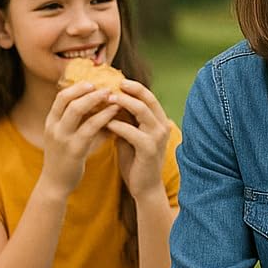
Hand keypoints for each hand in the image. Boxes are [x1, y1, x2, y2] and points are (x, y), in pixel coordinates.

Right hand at [41, 82, 120, 194]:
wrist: (56, 184)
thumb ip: (78, 123)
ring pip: (78, 111)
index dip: (77, 87)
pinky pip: (90, 129)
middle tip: (106, 85)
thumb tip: (100, 108)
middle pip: (68, 99)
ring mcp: (62, 138)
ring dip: (97, 100)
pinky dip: (103, 118)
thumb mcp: (66, 137)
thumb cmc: (65, 159)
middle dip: (87, 90)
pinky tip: (115, 114)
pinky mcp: (74, 149)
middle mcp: (54, 127)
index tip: (94, 82)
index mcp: (51, 122)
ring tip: (114, 96)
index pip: (61, 97)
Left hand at [104, 80, 172, 199]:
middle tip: (110, 84)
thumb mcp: (130, 134)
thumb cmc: (135, 159)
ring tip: (106, 99)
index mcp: (159, 121)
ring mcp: (158, 138)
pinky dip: (118, 126)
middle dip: (129, 89)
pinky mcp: (149, 149)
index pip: (149, 96)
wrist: (144, 186)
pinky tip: (105, 124)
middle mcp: (162, 126)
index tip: (116, 80)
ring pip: (141, 111)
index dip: (134, 86)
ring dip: (123, 103)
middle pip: (148, 99)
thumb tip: (107, 100)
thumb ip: (125, 119)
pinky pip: (132, 132)